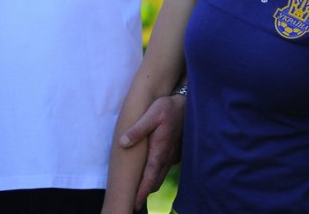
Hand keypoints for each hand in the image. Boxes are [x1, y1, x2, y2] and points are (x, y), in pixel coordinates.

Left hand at [119, 93, 184, 209]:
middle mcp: (166, 156)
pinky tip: (150, 175)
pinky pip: (164, 168)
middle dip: (145, 193)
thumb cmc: (166, 108)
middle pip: (155, 180)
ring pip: (160, 176)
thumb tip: (123, 143)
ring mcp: (171, 155)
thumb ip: (137, 129)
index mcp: (159, 150)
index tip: (134, 202)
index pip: (150, 176)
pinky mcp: (173, 152)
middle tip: (134, 203)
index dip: (142, 190)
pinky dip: (157, 176)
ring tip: (141, 193)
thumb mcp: (151, 114)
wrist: (185, 104)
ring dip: (151, 185)